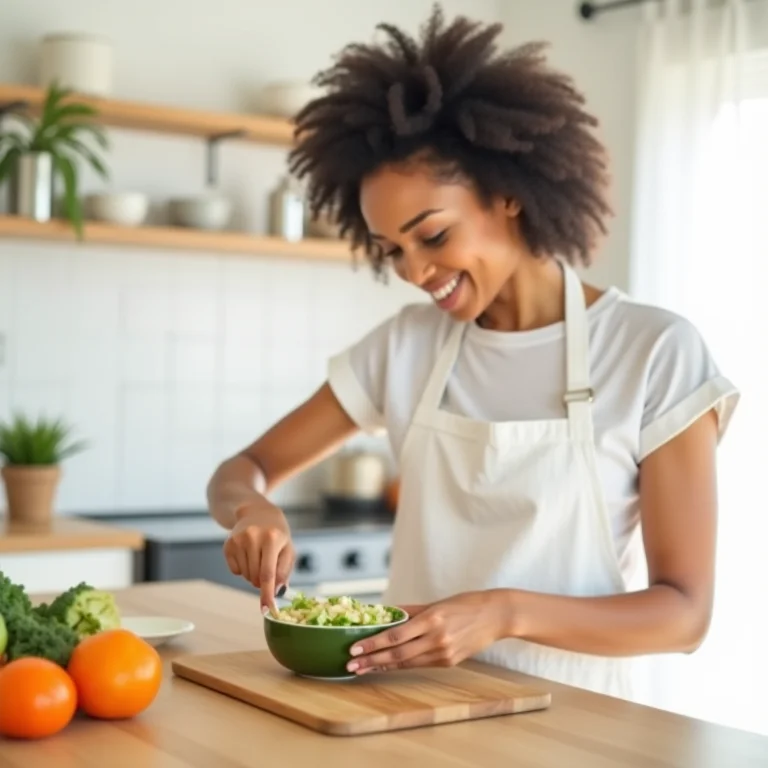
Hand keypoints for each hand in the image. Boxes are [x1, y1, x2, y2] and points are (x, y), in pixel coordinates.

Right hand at [222, 503, 294, 608]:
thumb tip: (278, 591)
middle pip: (255, 577)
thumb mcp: (287, 548)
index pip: (268, 573)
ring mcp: (237, 540)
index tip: (267, 609)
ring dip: (252, 575)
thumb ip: (284, 570)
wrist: (257, 512)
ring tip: (258, 557)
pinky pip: (234, 571)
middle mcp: (252, 537)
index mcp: (272, 538)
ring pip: (245, 576)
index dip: (267, 594)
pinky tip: (248, 554)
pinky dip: (242, 569)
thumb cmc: (277, 533)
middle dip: (262, 582)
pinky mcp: (227, 544)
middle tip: (268, 569)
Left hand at [346, 592, 505, 674]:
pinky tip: (386, 666)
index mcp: (432, 619)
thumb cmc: (465, 604)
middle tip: (351, 665)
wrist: (496, 616)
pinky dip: (401, 665)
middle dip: (372, 661)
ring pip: (406, 663)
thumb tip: (386, 613)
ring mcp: (444, 652)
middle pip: (397, 654)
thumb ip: (410, 611)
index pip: (395, 635)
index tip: (355, 649)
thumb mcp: (436, 603)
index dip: (373, 644)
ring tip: (363, 668)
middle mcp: (437, 638)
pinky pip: (419, 664)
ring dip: (382, 666)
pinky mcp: (449, 662)